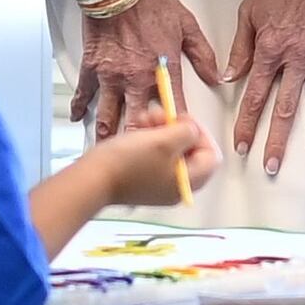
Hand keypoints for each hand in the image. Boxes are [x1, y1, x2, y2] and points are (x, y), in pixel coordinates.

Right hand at [72, 0, 221, 140]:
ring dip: (110, 135)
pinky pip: (84, 93)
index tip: (181, 142)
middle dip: (142, 144)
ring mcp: (112, 76)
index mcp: (164, 70)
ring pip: (110, 116)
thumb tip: (216, 77)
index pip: (176, 109)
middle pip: (141, 122)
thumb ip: (203, 54)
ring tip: (111, 151)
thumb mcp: (187, 24)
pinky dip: (79, 107)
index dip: (180, 129)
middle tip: (143, 157)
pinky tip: (77, 118)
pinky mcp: (92, 68)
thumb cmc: (151, 1)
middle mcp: (138, 79)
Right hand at [78, 105, 225, 211]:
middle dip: (177, 129)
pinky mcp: (141, 179)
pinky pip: (154, 155)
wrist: (92, 178)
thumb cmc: (126, 162)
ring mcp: (157, 185)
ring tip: (145, 120)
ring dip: (161, 131)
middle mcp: (175, 187)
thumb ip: (188, 132)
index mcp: (187, 182)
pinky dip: (149, 140)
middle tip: (162, 117)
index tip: (183, 120)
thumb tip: (192, 129)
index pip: (211, 155)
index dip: (200, 132)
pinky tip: (137, 130)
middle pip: (191, 152)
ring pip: (171, 151)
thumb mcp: (165, 140)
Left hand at [224, 0, 304, 181]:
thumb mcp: (250, 11)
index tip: (241, 144)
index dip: (246, 122)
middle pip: (285, 108)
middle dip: (276, 140)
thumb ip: (240, 47)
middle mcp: (298, 58)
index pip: (255, 95)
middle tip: (271, 165)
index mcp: (271, 50)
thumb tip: (229, 77)